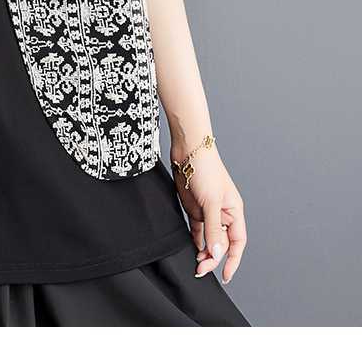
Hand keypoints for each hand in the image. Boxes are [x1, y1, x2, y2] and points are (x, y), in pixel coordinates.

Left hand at [171, 144, 246, 283]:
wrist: (187, 151)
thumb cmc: (206, 170)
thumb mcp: (211, 202)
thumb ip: (213, 229)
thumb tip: (217, 254)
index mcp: (234, 212)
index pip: (237, 242)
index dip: (233, 260)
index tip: (226, 275)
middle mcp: (223, 214)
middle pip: (221, 243)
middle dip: (213, 258)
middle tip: (201, 269)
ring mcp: (208, 212)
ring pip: (208, 239)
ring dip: (204, 251)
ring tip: (196, 263)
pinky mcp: (194, 208)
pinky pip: (197, 230)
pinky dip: (195, 240)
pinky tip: (191, 248)